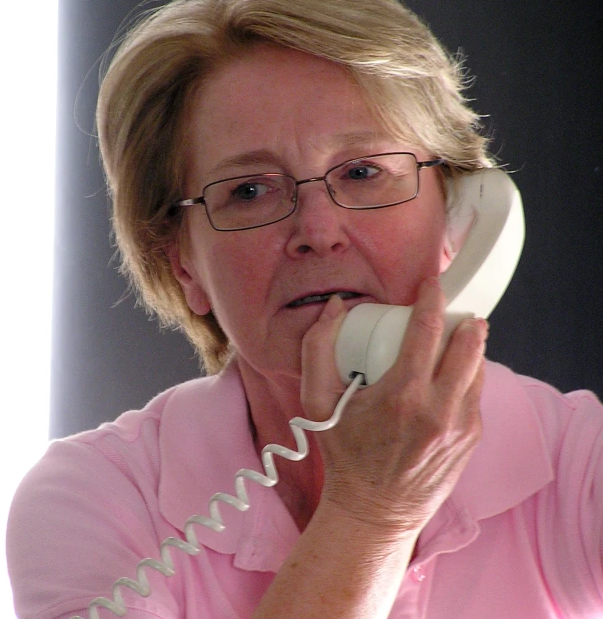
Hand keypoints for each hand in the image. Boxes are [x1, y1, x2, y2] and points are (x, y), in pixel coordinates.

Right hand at [300, 277, 485, 536]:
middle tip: (449, 311)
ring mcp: (462, 426)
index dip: (433, 299)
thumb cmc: (345, 455)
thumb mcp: (317, 402)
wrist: (374, 510)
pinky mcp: (472, 439)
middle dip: (463, 319)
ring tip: (451, 340)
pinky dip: (466, 375)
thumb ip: (318, 348)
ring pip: (478, 367)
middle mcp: (440, 410)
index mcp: (402, 395)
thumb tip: (335, 309)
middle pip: (468, 344)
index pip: (429, 330)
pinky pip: (476, 392)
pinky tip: (447, 376)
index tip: (433, 285)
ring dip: (468, 347)